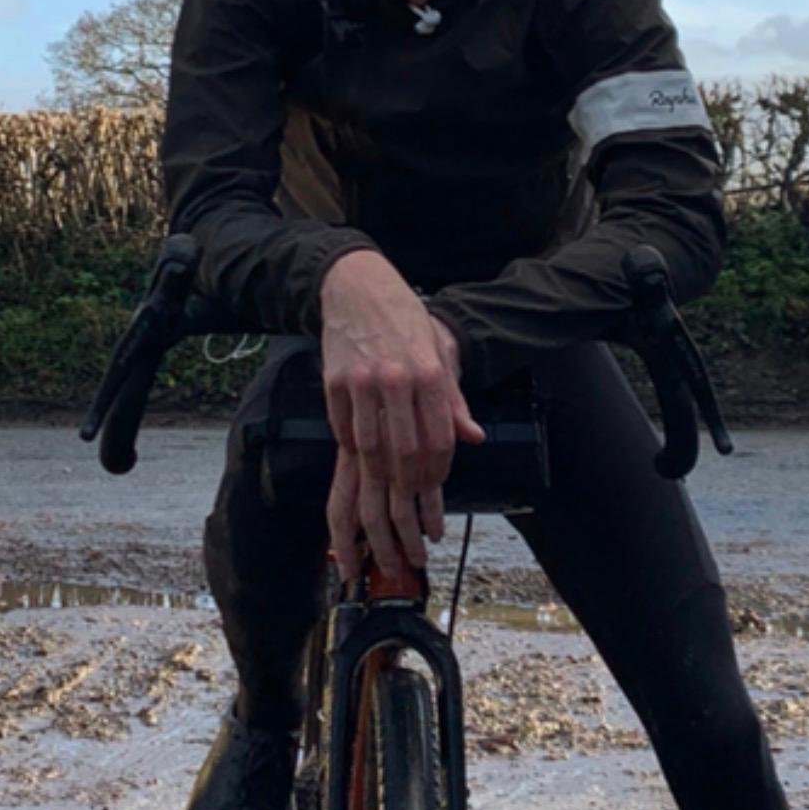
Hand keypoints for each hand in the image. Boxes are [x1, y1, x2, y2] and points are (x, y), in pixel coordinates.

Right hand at [320, 252, 482, 576]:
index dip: (436, 479)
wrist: (358, 286)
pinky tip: (358, 470)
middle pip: (404, 454)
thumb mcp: (439, 352)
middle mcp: (397, 380)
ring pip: (371, 450)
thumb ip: (454, 401)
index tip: (433, 500)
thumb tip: (474, 437)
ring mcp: (362, 382)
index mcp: (429, 373)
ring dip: (377, 485)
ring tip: (382, 507)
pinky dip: (352, 455)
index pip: (437, 441)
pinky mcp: (334, 383)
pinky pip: (344, 432)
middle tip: (408, 523)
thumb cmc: (405, 320)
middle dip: (407, 494)